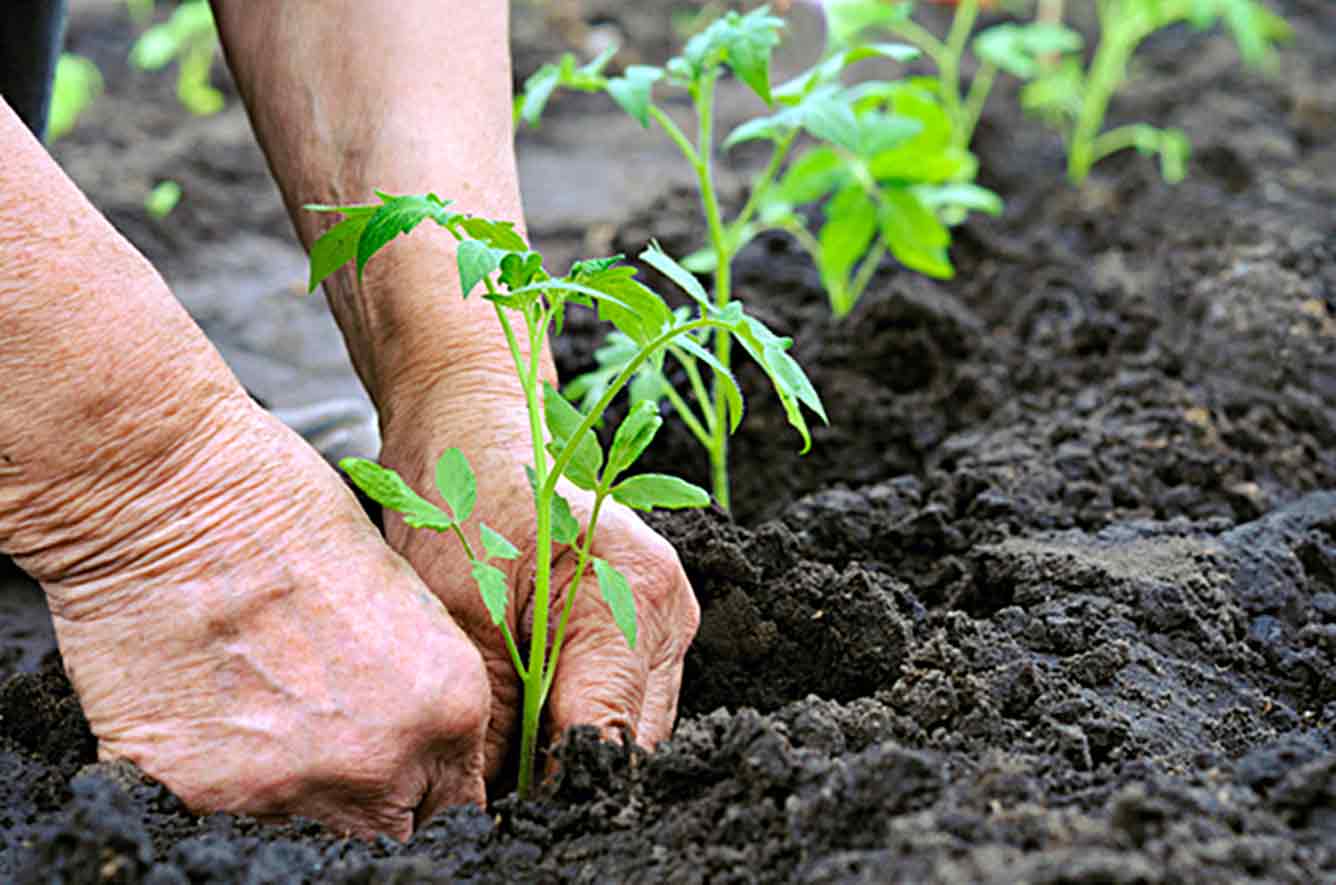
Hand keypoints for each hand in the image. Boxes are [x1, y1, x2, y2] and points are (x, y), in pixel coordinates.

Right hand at [36, 400, 491, 839]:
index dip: (425, 793)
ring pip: (307, 838)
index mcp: (448, 706)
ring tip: (261, 720)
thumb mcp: (402, 597)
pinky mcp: (199, 794)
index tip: (402, 783)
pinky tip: (205, 717)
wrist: (173, 495)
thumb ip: (420, 688)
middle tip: (329, 748)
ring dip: (291, 795)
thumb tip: (417, 748)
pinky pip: (217, 820)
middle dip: (368, 803)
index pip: (456, 806)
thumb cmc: (287, 513)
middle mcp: (381, 761)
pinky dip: (213, 784)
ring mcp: (289, 788)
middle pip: (389, 832)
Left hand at [378, 368, 699, 781]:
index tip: (497, 812)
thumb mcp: (459, 618)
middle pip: (631, 745)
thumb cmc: (462, 497)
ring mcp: (668, 616)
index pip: (607, 741)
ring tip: (505, 752)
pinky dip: (575, 716)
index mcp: (636, 598)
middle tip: (492, 790)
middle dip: (564, 776)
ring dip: (571, 748)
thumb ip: (491, 723)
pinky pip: (622, 698)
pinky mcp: (649, 621)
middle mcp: (670, 610)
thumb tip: (489, 809)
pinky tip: (527, 714)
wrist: (473, 424)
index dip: (550, 790)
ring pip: (631, 729)